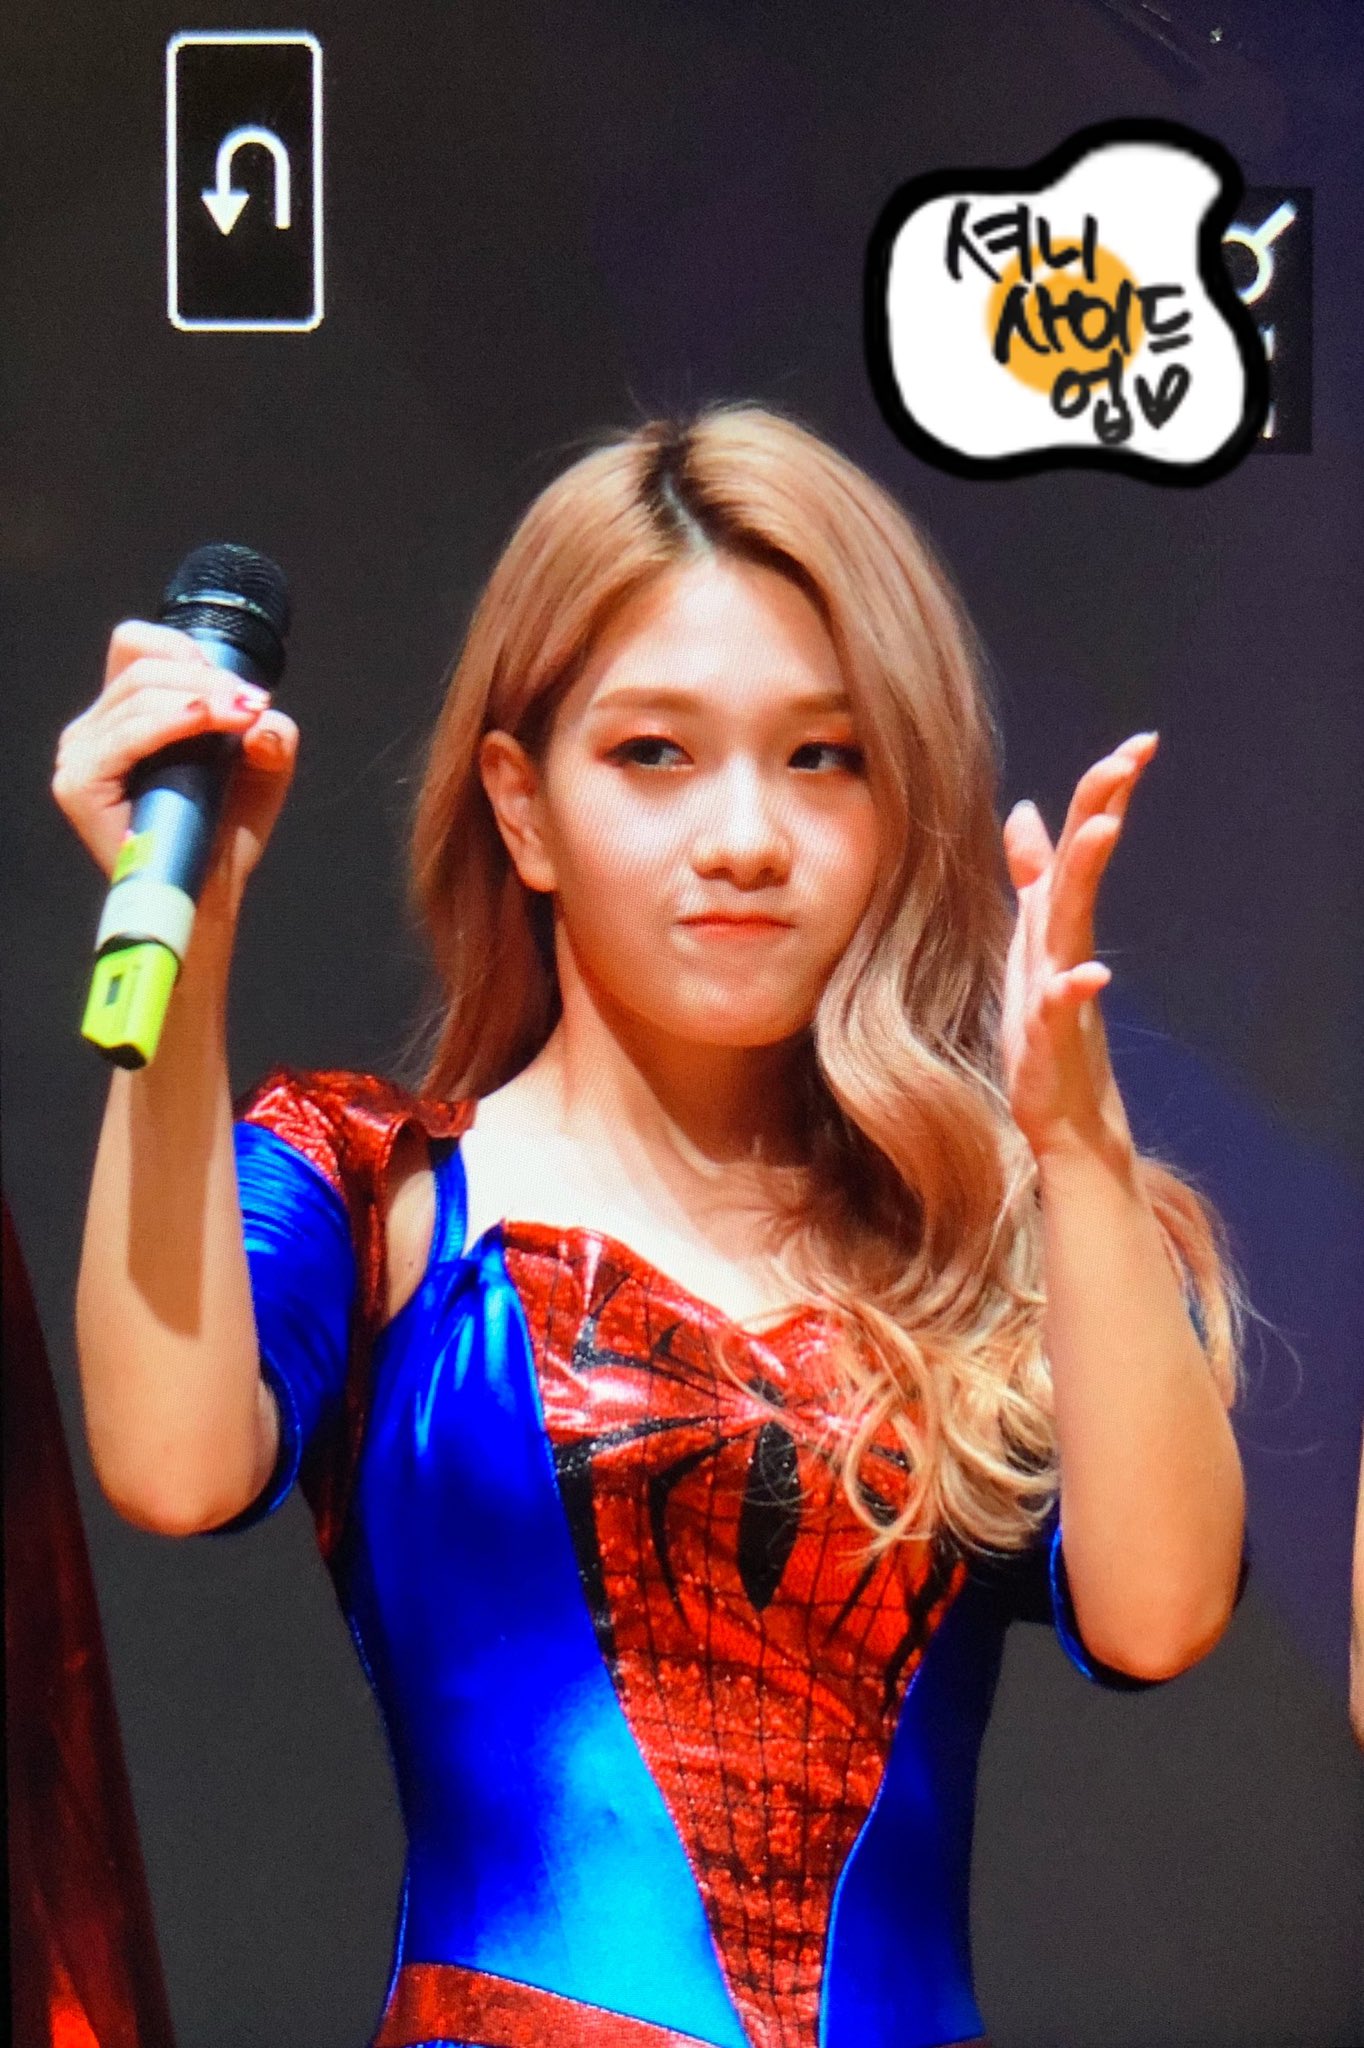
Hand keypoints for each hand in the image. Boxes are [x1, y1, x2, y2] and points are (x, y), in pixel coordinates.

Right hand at [52, 620, 298, 914]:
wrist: (211, 889)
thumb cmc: (226, 828)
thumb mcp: (263, 766)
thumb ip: (272, 731)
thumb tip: (262, 720)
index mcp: (124, 715)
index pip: (136, 646)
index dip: (186, 651)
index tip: (237, 687)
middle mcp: (93, 730)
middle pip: (143, 666)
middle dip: (206, 678)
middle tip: (251, 703)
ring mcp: (81, 756)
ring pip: (138, 694)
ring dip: (199, 697)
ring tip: (241, 715)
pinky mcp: (80, 786)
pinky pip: (124, 736)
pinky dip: (168, 722)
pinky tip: (204, 720)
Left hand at [1000, 731, 1157, 1160]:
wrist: (1065, 1115)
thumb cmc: (1046, 1027)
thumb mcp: (1029, 939)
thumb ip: (1031, 877)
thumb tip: (1023, 808)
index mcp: (1054, 922)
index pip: (1078, 845)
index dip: (1102, 794)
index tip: (1139, 744)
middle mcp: (1064, 946)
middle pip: (1081, 866)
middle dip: (1103, 807)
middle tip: (1133, 755)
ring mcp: (1062, 989)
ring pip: (1073, 924)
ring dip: (1087, 876)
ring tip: (1104, 828)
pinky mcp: (1054, 1038)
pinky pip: (1065, 1008)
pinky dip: (1076, 989)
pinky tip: (1092, 975)